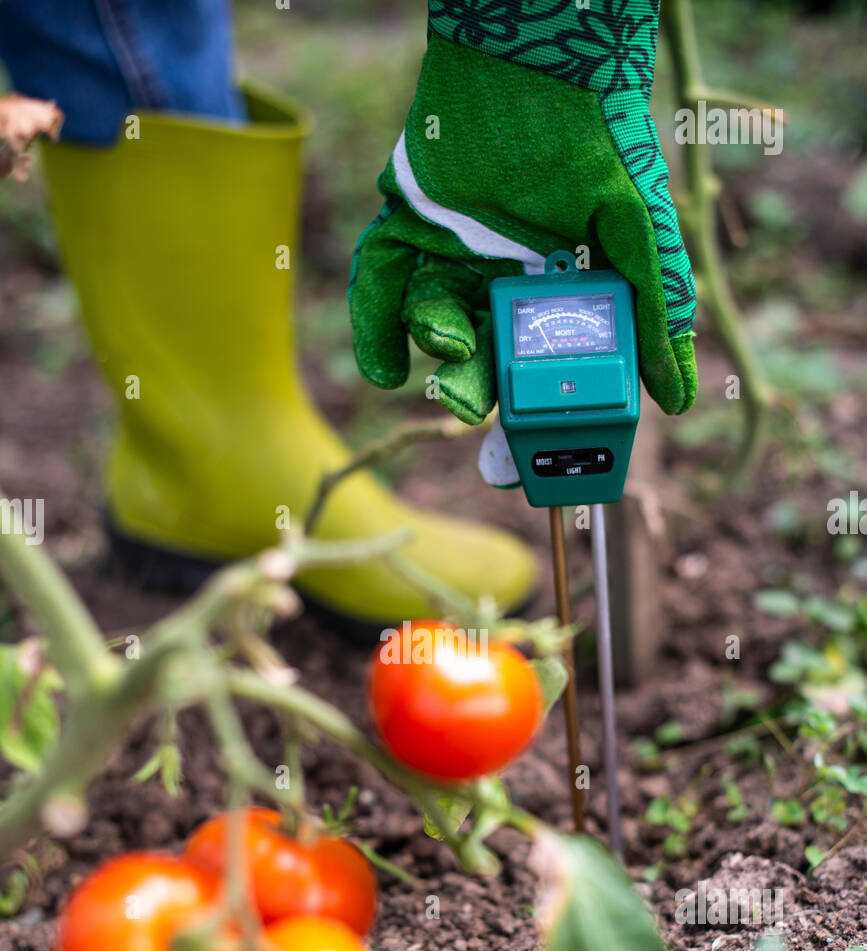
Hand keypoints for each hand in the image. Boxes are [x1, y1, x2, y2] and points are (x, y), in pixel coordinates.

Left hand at [350, 19, 696, 420]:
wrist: (546, 52)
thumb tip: (676, 398)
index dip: (534, 415)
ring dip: (435, 348)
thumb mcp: (640, 233)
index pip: (542, 369)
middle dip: (475, 393)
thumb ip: (655, 313)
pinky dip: (375, 328)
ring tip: (449, 347)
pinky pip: (382, 285)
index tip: (528, 461)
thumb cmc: (602, 138)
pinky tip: (386, 367)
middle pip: (482, 356)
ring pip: (433, 321)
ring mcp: (452, 250)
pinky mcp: (408, 222)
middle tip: (472, 413)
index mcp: (557, 291)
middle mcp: (502, 279)